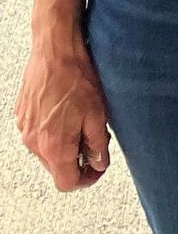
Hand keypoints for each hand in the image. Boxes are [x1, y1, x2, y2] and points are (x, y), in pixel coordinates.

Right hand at [17, 35, 111, 190]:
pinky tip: (66, 112)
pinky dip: (53, 132)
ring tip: (82, 122)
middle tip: (95, 140)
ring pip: (46, 151)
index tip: (98, 167)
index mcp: (54, 146)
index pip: (67, 183)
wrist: (55, 50)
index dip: (87, 179)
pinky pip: (38, 134)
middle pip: (56, 168)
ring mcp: (25, 129)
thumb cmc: (76, 78)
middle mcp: (34, 142)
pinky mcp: (22, 116)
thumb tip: (100, 163)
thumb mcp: (97, 114)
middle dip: (77, 160)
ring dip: (65, 145)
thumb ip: (98, 145)